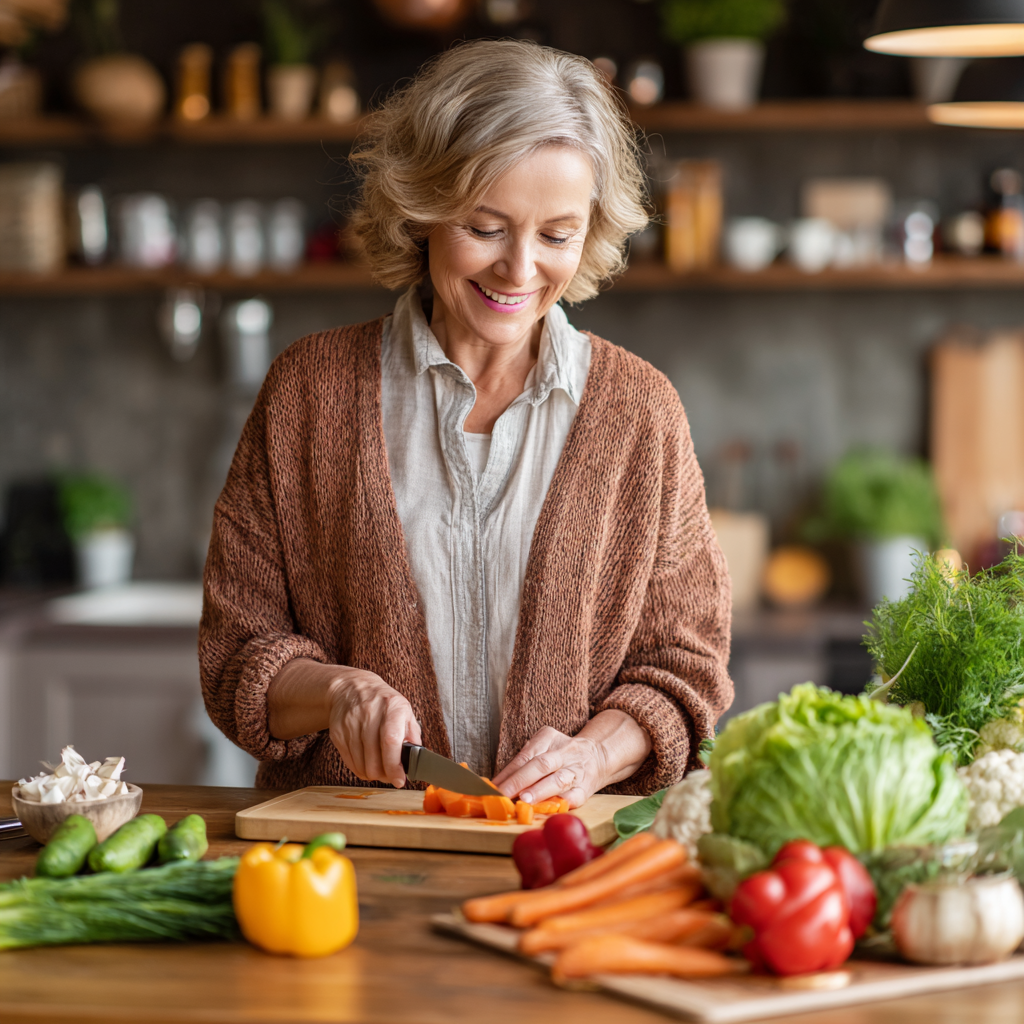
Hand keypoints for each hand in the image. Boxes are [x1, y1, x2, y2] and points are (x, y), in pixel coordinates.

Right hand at [267, 658, 420, 787]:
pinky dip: (359, 769)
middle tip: (391, 776)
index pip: (390, 741)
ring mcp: (351, 723)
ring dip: (372, 774)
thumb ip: (413, 735)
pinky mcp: (338, 732)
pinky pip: (349, 761)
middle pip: (374, 758)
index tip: (400, 779)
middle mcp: (369, 714)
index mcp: (392, 707)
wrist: (352, 688)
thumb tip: (417, 760)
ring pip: (361, 764)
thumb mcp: (404, 711)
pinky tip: (367, 763)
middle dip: (384, 775)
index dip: (395, 765)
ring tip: (380, 770)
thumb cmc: (383, 703)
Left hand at [491, 710, 651, 807]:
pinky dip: (561, 804)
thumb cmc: (561, 754)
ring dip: (540, 791)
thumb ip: (523, 762)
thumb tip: (496, 783)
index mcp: (548, 740)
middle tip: (501, 794)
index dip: (508, 772)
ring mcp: (575, 771)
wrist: (598, 754)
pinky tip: (548, 811)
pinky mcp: (585, 789)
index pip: (525, 756)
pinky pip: (574, 797)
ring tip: (524, 800)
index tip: (491, 786)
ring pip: (558, 780)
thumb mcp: (543, 746)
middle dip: (519, 781)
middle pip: (540, 765)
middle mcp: (563, 754)